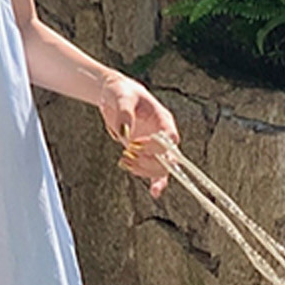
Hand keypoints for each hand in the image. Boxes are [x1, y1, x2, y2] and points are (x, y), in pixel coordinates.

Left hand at [99, 72, 179, 198]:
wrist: (114, 95)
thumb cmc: (121, 91)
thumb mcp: (121, 97)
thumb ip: (124, 113)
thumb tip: (125, 133)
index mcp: (163, 119)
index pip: (170, 138)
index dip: (156, 146)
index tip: (135, 144)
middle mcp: (162, 135)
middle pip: (169, 157)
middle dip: (149, 161)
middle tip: (127, 155)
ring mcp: (154, 146)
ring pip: (161, 167)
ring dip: (144, 170)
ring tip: (124, 161)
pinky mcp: (145, 153)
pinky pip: (154, 171)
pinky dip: (153, 181)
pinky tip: (154, 193)